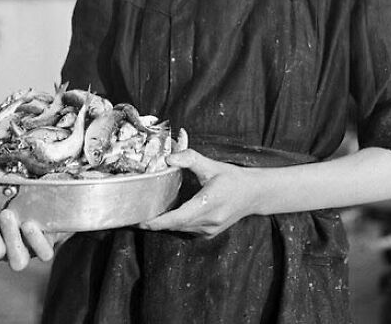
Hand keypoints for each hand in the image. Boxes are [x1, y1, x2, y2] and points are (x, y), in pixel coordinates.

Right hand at [0, 206, 70, 270]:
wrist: (39, 204)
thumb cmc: (4, 203)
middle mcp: (0, 253)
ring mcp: (23, 252)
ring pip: (17, 260)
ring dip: (10, 236)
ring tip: (6, 214)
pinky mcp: (44, 248)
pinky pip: (43, 253)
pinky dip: (36, 240)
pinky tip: (29, 224)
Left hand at [139, 149, 255, 237]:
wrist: (253, 194)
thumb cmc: (233, 178)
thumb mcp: (211, 165)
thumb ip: (189, 159)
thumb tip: (169, 158)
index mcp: (208, 203)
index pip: (179, 217)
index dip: (159, 221)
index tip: (142, 221)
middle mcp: (209, 221)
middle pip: (176, 225)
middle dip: (156, 222)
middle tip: (136, 215)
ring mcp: (209, 230)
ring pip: (181, 229)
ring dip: (165, 224)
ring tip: (147, 215)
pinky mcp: (210, 233)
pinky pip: (188, 230)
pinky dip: (176, 224)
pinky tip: (167, 216)